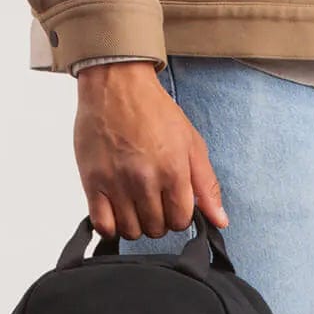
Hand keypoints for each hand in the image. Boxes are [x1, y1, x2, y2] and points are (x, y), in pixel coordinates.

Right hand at [74, 61, 227, 238]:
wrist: (116, 82)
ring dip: (135, 223)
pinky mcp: (93, 182)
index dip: (178, 215)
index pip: (181, 221)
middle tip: (152, 199)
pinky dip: (111, 226)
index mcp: (173, 170)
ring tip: (134, 203)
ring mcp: (117, 182)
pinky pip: (104, 225)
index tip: (172, 202)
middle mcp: (145, 179)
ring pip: (132, 231)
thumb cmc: (153, 110)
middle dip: (158, 219)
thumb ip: (207, 185)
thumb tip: (220, 220)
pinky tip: (115, 212)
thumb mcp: (191, 143)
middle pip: (156, 229)